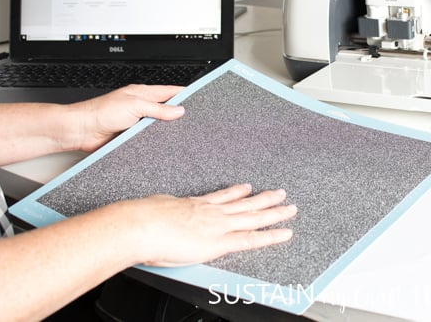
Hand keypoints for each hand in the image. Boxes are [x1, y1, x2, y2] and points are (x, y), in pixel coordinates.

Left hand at [67, 84, 185, 152]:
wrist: (81, 131)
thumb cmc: (100, 112)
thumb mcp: (134, 106)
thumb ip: (158, 108)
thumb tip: (178, 110)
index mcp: (142, 94)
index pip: (169, 91)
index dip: (183, 94)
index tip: (197, 97)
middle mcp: (140, 107)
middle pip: (165, 109)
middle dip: (178, 113)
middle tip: (193, 118)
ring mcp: (136, 122)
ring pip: (158, 125)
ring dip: (166, 129)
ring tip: (181, 132)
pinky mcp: (132, 137)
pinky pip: (149, 138)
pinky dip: (156, 141)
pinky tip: (163, 144)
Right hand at [115, 184, 295, 266]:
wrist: (140, 226)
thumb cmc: (141, 219)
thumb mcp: (154, 208)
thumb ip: (163, 210)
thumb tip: (159, 211)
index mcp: (194, 204)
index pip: (221, 197)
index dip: (236, 192)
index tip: (246, 188)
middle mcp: (211, 212)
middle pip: (244, 204)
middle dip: (264, 199)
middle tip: (279, 193)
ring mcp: (218, 225)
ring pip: (254, 217)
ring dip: (274, 212)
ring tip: (290, 207)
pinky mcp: (220, 241)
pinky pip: (251, 238)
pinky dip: (270, 236)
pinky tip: (284, 233)